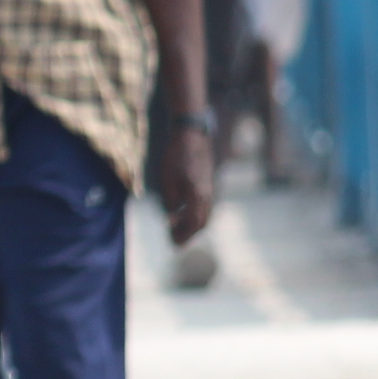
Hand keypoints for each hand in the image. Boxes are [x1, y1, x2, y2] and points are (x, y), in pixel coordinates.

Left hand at [157, 124, 215, 244]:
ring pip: (205, 214)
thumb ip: (170, 200)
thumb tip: (171, 216)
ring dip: (193, 225)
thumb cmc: (176, 155)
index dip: (183, 235)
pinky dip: (196, 215)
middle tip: (174, 241)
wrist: (192, 135)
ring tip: (178, 230)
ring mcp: (210, 189)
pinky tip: (184, 214)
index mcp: (197, 194)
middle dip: (188, 234)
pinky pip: (205, 206)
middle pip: (201, 222)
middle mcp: (207, 194)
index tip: (173, 243)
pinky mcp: (208, 184)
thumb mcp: (167, 178)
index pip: (193, 223)